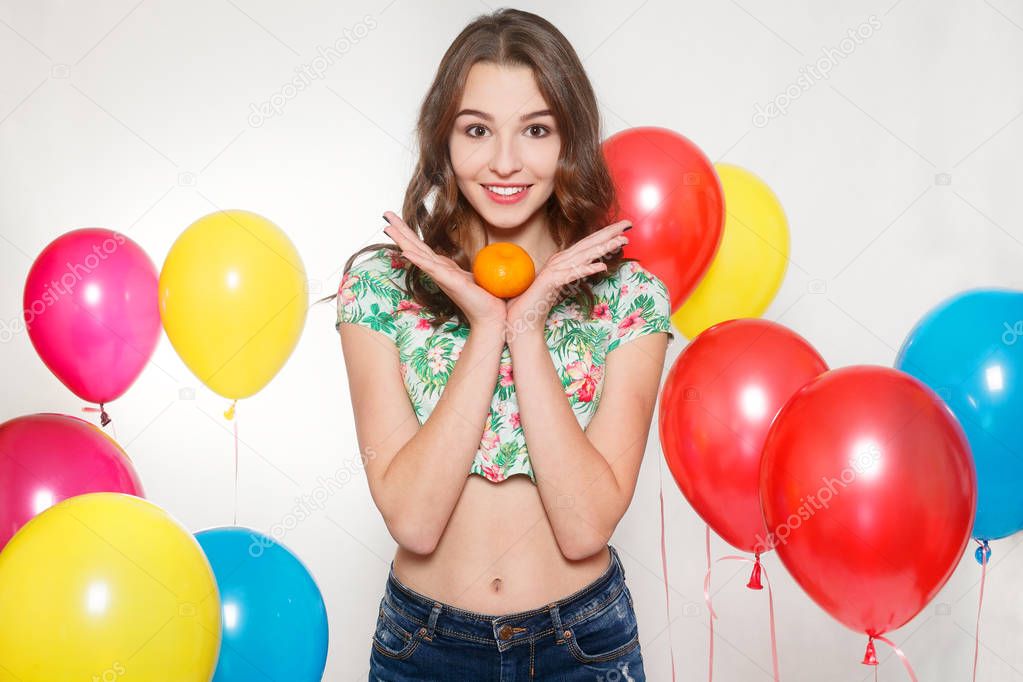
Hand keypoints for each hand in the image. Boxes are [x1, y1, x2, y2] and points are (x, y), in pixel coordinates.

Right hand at [381, 211, 506, 330]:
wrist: (492, 318)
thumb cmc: (487, 298)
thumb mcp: (478, 277)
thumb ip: (473, 269)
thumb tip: (479, 262)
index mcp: (445, 268)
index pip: (424, 248)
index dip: (410, 234)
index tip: (396, 220)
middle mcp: (440, 272)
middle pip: (416, 247)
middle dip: (401, 230)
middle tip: (386, 214)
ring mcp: (443, 277)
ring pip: (419, 254)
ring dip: (403, 240)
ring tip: (388, 227)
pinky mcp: (451, 282)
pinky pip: (432, 269)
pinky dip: (418, 260)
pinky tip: (406, 252)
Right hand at [505, 219, 630, 341]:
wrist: (521, 316)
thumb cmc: (541, 300)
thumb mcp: (563, 283)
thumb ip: (575, 272)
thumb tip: (593, 264)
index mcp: (563, 260)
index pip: (588, 243)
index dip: (606, 234)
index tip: (624, 228)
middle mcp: (559, 261)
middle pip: (588, 244)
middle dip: (609, 233)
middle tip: (628, 223)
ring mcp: (554, 270)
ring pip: (582, 256)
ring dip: (602, 247)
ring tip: (621, 241)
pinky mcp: (550, 282)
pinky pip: (570, 275)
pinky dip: (585, 269)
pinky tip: (600, 266)